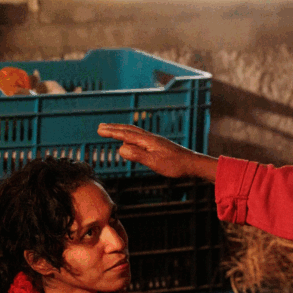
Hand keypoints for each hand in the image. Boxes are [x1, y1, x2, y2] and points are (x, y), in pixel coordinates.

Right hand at [97, 123, 217, 180]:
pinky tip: (132, 142)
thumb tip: (120, 148)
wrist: (193, 164)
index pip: (126, 134)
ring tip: (113, 131)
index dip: (112, 132)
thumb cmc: (176, 165)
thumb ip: (137, 155)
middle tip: (101, 127)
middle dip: (114, 128)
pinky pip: (141, 138)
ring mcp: (156, 141)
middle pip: (129, 130)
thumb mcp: (154, 162)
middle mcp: (151, 138)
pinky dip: (132, 137)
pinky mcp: (160, 146)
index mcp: (148, 141)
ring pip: (135, 133)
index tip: (99, 129)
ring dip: (122, 131)